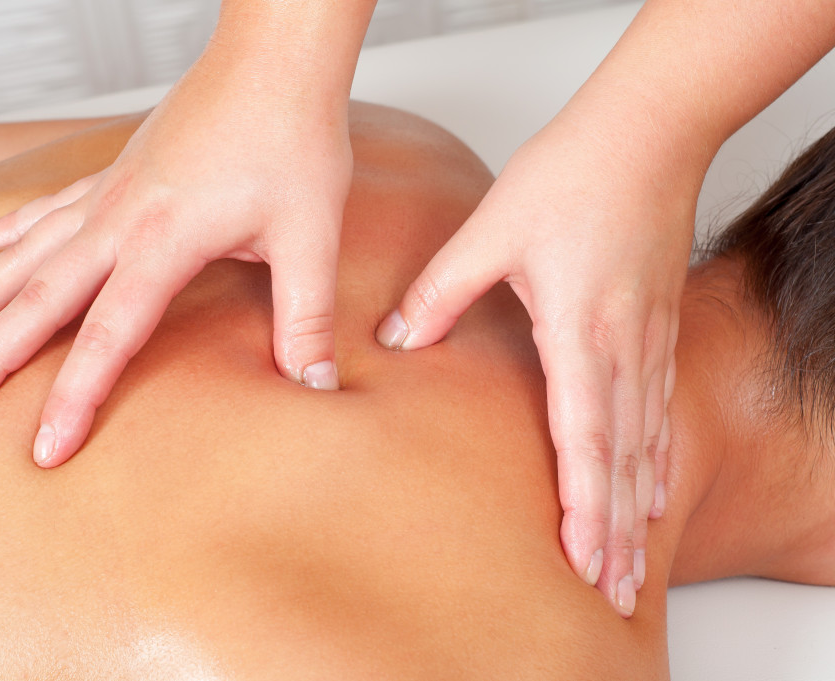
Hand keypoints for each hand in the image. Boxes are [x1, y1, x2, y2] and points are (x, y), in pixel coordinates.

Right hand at [0, 44, 352, 467]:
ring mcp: (110, 190)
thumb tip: (315, 386)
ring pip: (28, 252)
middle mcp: (121, 217)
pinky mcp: (116, 171)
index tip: (45, 449)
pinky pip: (47, 207)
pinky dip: (10, 232)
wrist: (275, 57)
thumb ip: (307, 317)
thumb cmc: (293, 137)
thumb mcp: (310, 235)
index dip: (75, 396)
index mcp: (164, 239)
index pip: (109, 335)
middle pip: (40, 297)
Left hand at [375, 111, 693, 616]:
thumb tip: (396, 340)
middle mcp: (623, 349)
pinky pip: (660, 406)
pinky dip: (658, 455)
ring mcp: (648, 340)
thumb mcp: (490, 232)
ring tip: (634, 556)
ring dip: (638, 504)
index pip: (584, 441)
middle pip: (623, 460)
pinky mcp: (657, 324)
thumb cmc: (574, 174)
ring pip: (646, 441)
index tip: (583, 561)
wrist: (646, 130)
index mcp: (581, 334)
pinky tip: (654, 481)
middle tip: (613, 589)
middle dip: (617, 532)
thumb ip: (439, 293)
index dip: (584, 508)